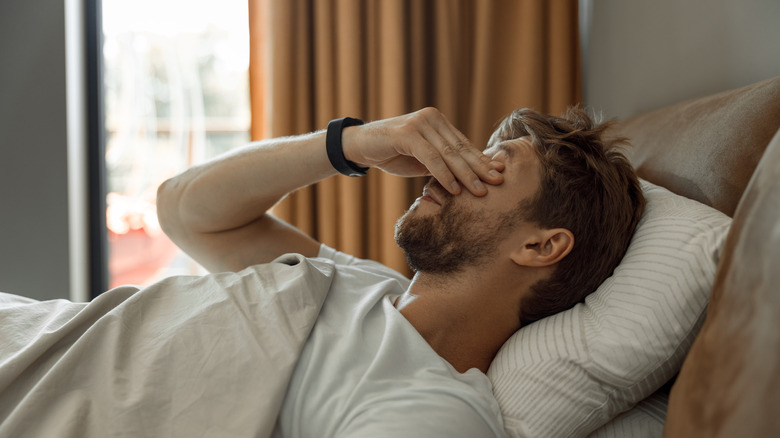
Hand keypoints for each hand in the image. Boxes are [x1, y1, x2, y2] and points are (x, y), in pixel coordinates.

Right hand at [341, 107, 503, 195]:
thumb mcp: (421, 159)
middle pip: (460, 148)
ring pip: (448, 153)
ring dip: (465, 174)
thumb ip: (442, 162)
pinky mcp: (407, 133)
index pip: (464, 144)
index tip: (498, 173)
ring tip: (479, 191)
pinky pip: (430, 157)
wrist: (359, 146)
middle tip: (497, 182)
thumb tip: (467, 176)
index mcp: (438, 121)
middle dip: (480, 167)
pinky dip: (443, 174)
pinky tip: (454, 188)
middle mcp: (431, 118)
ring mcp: (419, 123)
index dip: (481, 160)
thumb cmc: (391, 154)